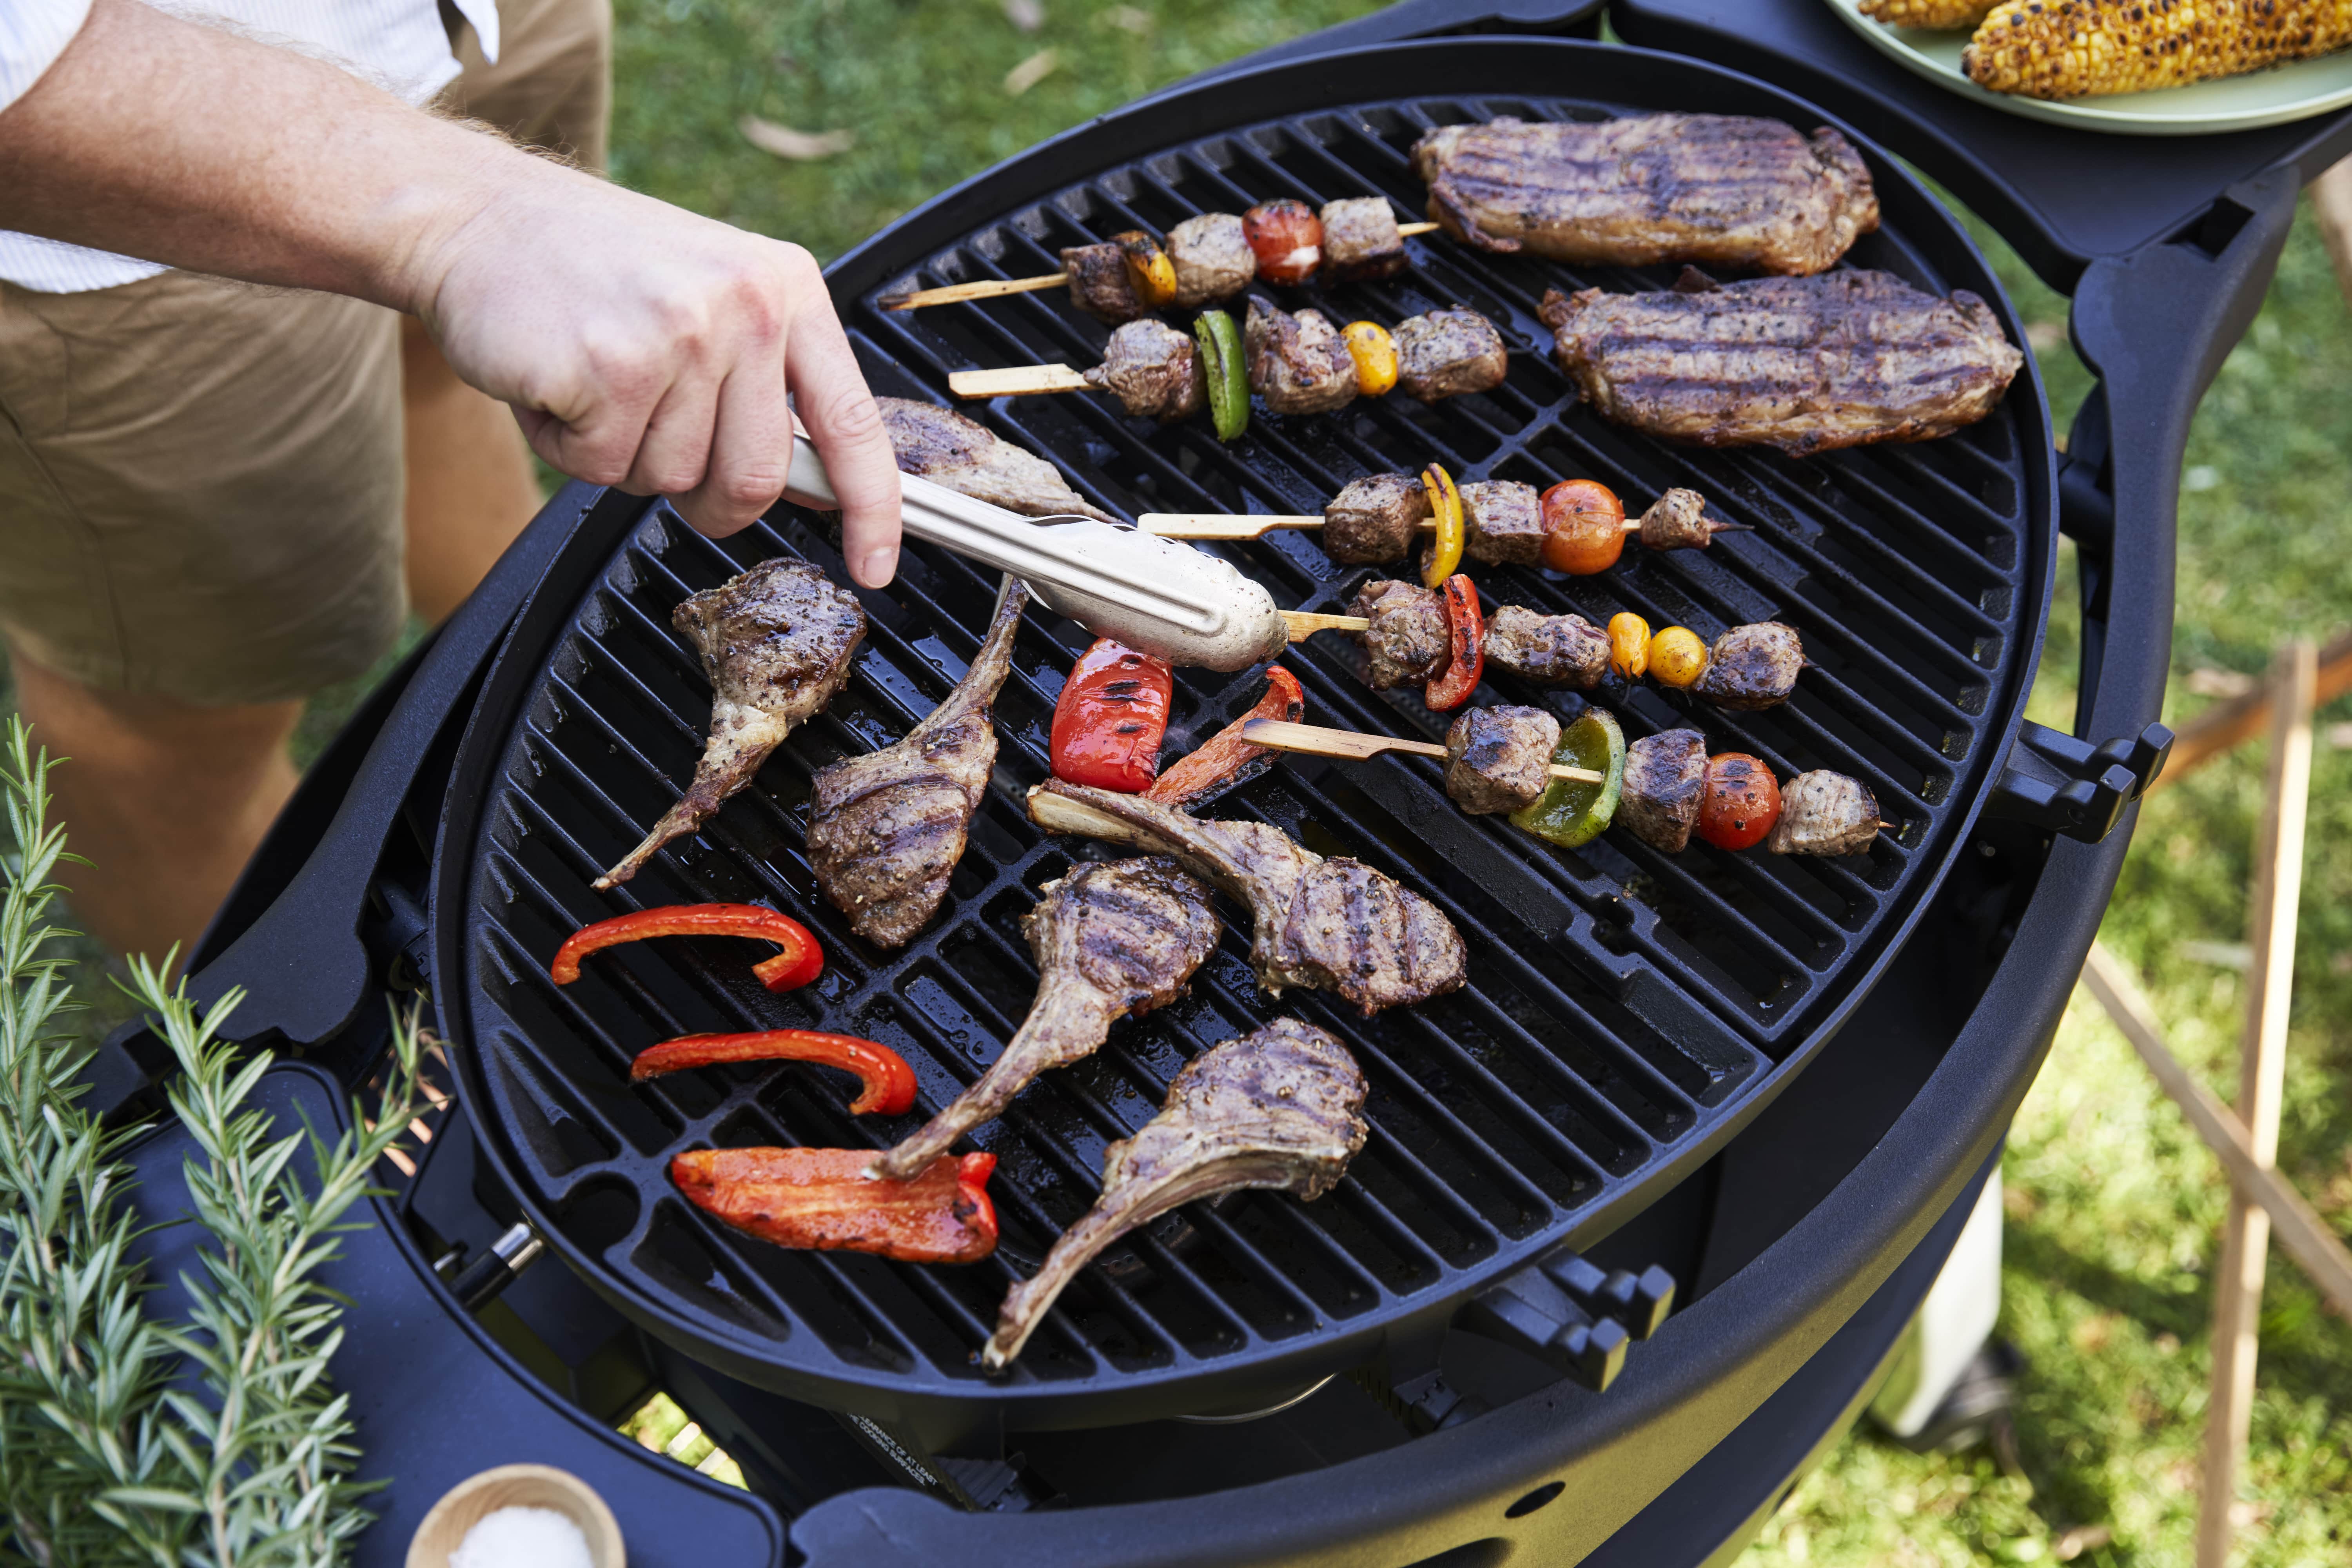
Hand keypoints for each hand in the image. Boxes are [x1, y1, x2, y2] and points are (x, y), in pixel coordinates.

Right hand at [415, 173, 901, 585]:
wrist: (477, 214)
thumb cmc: (596, 267)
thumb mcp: (712, 296)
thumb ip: (769, 385)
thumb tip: (819, 486)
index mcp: (786, 289)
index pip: (853, 424)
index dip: (873, 510)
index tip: (877, 566)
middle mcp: (744, 308)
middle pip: (754, 480)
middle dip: (704, 496)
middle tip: (652, 439)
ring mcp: (678, 336)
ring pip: (668, 479)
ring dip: (620, 453)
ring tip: (593, 377)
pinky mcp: (606, 367)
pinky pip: (599, 468)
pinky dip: (566, 445)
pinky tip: (555, 380)